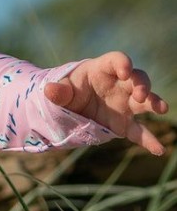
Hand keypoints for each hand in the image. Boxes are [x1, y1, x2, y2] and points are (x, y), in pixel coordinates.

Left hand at [44, 51, 169, 154]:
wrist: (69, 108)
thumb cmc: (68, 90)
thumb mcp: (61, 89)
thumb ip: (58, 91)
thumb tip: (49, 90)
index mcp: (102, 70)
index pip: (116, 60)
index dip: (123, 63)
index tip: (124, 71)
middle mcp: (118, 85)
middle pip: (138, 79)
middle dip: (142, 85)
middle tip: (141, 95)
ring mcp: (124, 104)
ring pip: (144, 101)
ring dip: (154, 103)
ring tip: (161, 108)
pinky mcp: (123, 123)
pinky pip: (138, 131)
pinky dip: (148, 140)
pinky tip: (158, 149)